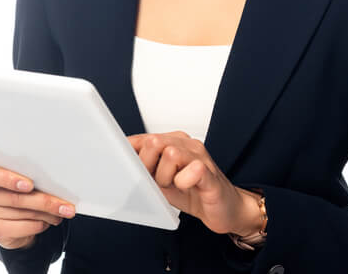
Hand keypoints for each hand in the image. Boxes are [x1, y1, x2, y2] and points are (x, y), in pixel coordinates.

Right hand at [0, 161, 76, 249]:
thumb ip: (21, 170)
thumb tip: (50, 178)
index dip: (6, 179)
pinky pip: (23, 227)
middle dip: (42, 201)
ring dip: (46, 213)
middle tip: (64, 204)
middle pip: (11, 198)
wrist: (4, 209)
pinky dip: (40, 224)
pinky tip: (49, 220)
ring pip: (21, 213)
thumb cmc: (11, 182)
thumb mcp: (12, 171)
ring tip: (62, 210)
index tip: (30, 185)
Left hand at [127, 131, 255, 235]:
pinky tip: (187, 187)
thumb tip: (122, 164)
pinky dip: (183, 182)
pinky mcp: (209, 172)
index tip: (126, 168)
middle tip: (157, 181)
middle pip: (153, 142)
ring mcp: (200, 156)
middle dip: (147, 166)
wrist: (225, 209)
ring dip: (165, 177)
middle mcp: (187, 144)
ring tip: (174, 186)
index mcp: (173, 142)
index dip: (131, 155)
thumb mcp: (161, 180)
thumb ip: (145, 168)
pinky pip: (192, 170)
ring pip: (170, 154)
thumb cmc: (193, 193)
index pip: (142, 138)